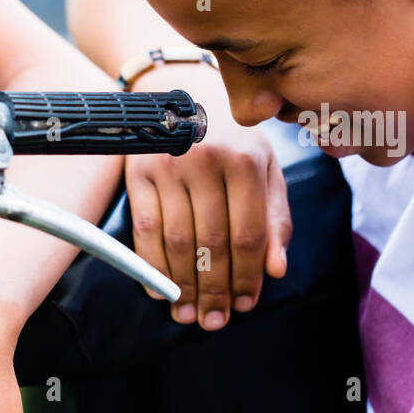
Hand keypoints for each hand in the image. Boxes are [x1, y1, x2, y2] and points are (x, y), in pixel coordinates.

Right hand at [126, 66, 291, 330]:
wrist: (179, 91)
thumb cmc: (229, 136)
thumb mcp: (264, 167)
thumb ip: (274, 217)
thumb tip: (276, 270)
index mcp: (246, 161)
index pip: (249, 234)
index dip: (248, 276)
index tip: (245, 306)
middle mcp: (206, 162)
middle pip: (212, 243)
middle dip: (215, 289)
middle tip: (215, 321)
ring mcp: (168, 167)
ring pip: (177, 241)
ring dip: (183, 285)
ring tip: (188, 313)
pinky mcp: (137, 173)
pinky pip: (145, 229)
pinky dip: (151, 265)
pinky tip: (160, 290)